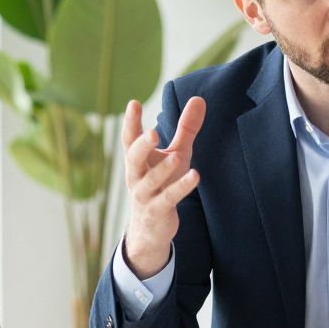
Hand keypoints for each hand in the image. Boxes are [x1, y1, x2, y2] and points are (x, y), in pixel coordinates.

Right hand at [121, 97, 204, 278]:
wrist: (151, 229)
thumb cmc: (163, 184)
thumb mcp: (176, 153)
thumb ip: (186, 128)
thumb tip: (198, 98)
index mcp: (137, 160)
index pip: (130, 139)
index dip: (131, 123)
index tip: (133, 103)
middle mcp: (136, 176)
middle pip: (133, 159)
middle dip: (141, 145)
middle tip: (153, 132)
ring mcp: (145, 195)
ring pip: (150, 181)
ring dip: (162, 170)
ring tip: (175, 158)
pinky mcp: (158, 211)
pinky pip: (168, 198)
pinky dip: (180, 188)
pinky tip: (195, 176)